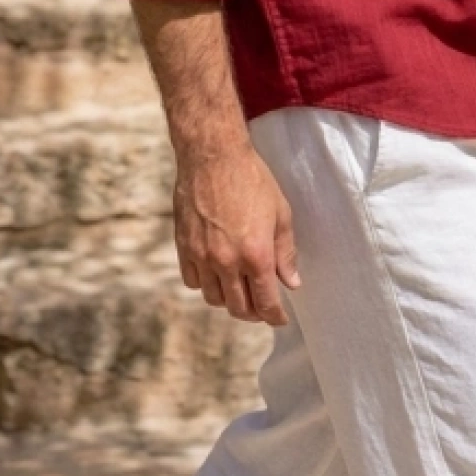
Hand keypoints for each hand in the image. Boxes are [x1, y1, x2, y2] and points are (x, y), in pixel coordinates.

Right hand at [173, 140, 300, 324]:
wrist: (213, 157)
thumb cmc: (252, 180)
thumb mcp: (280, 213)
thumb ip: (285, 252)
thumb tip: (291, 282)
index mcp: (256, 255)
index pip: (265, 303)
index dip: (275, 317)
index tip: (280, 319)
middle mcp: (227, 262)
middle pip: (238, 308)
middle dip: (253, 313)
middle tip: (261, 307)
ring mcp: (202, 256)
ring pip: (214, 298)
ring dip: (228, 299)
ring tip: (239, 289)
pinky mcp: (184, 247)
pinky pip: (192, 280)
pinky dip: (204, 283)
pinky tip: (215, 273)